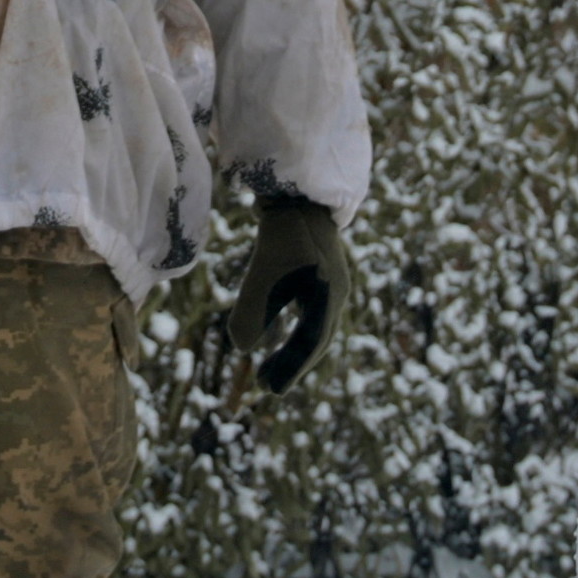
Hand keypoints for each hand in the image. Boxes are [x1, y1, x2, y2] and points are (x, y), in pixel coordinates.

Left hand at [223, 198, 352, 394]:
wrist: (298, 187)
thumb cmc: (282, 231)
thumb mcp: (262, 272)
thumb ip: (252, 310)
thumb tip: (241, 349)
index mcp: (328, 295)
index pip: (311, 343)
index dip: (291, 368)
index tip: (269, 389)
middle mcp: (335, 290)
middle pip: (317, 338)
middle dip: (293, 363)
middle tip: (266, 385)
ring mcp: (331, 277)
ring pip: (315, 324)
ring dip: (294, 348)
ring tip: (270, 367)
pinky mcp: (320, 267)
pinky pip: (311, 308)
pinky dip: (296, 327)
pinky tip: (276, 330)